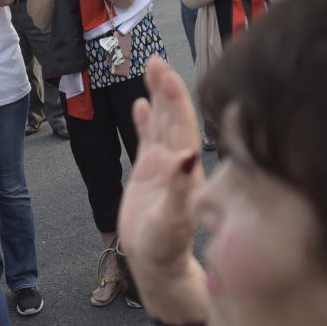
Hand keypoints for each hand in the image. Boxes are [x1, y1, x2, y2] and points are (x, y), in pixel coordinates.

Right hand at [117, 58, 205, 311]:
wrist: (157, 265)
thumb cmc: (166, 247)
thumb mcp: (172, 219)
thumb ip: (180, 187)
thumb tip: (188, 155)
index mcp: (185, 167)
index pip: (182, 123)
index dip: (175, 97)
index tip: (164, 72)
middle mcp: (177, 161)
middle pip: (171, 116)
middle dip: (165, 88)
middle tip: (154, 60)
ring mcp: (163, 166)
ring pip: (160, 123)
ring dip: (156, 97)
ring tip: (150, 70)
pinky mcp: (148, 174)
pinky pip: (146, 139)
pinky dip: (143, 121)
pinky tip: (138, 105)